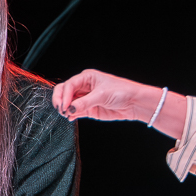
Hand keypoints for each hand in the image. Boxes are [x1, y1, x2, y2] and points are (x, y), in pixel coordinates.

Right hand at [53, 69, 186, 137]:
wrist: (134, 103)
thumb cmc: (123, 91)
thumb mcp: (102, 95)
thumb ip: (84, 103)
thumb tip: (70, 109)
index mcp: (86, 77)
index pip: (68, 85)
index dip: (64, 96)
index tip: (65, 105)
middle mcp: (84, 87)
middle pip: (64, 92)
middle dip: (61, 101)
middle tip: (62, 110)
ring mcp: (85, 99)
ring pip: (68, 103)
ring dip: (65, 109)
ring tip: (67, 114)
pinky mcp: (89, 110)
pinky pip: (75, 112)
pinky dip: (71, 115)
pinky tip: (71, 117)